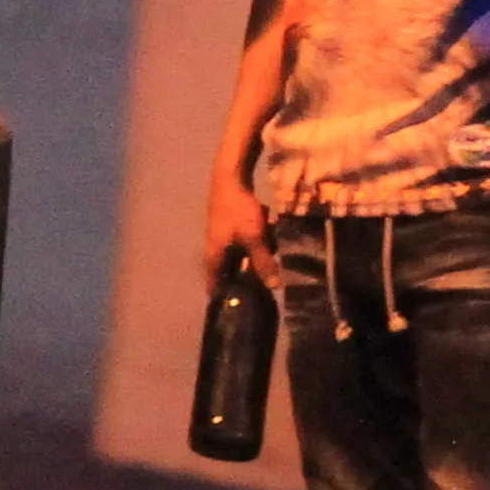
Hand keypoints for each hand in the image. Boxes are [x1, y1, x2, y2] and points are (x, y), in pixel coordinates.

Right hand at [201, 177, 269, 292]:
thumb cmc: (238, 209)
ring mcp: (222, 238)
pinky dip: (257, 246)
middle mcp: (215, 250)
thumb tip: (275, 286)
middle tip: (264, 292)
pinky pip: (246, 244)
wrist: (230, 176)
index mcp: (214, 257)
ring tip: (274, 268)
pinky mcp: (232, 227)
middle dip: (247, 282)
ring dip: (255, 262)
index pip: (215, 287)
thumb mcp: (254, 237)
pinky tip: (273, 244)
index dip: (226, 300)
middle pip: (230, 274)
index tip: (241, 312)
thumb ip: (263, 262)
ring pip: (240, 258)